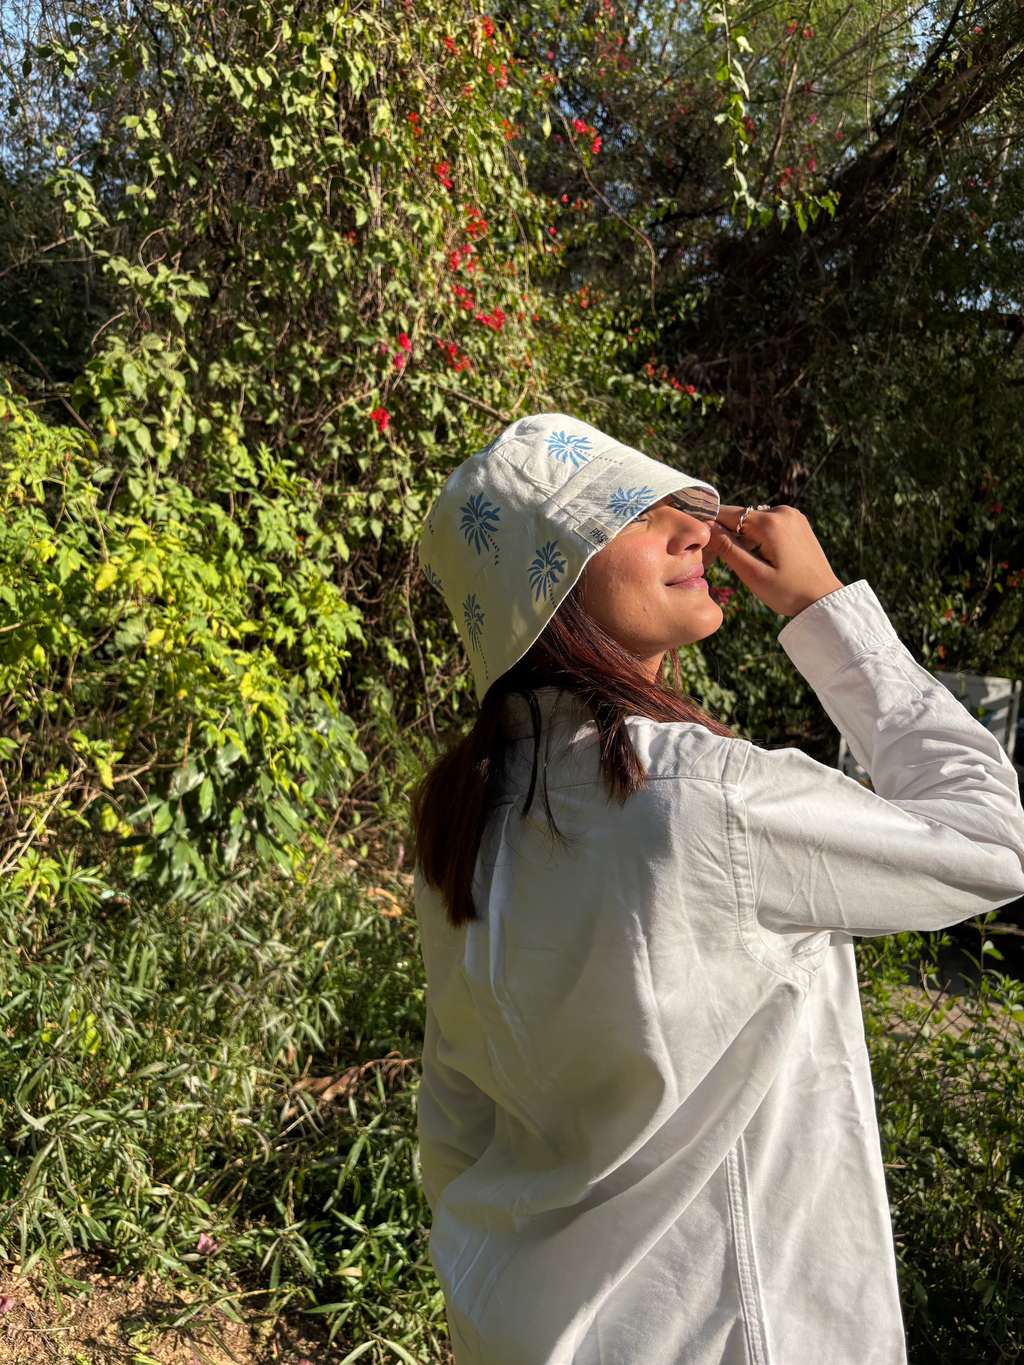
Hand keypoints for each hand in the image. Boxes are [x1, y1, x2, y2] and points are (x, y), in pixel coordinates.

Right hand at [706, 505, 844, 616]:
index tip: (702, 543)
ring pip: (754, 520)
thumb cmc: (788, 592)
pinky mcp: (798, 522)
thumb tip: (705, 526)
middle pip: (741, 516)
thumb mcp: (752, 574)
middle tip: (723, 559)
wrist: (824, 599)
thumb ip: (727, 548)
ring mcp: (793, 515)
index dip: (711, 527)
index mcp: (770, 522)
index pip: (727, 514)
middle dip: (729, 534)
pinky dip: (759, 536)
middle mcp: (783, 511)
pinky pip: (769, 523)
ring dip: (744, 536)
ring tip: (745, 562)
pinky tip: (761, 557)